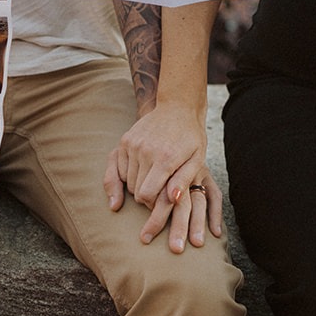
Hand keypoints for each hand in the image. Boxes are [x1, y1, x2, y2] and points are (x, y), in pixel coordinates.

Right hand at [103, 104, 221, 251]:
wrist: (178, 107)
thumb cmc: (191, 137)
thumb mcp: (196, 160)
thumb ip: (184, 180)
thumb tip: (172, 200)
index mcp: (166, 158)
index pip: (148, 196)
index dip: (154, 207)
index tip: (161, 207)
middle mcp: (146, 151)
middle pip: (136, 191)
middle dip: (147, 200)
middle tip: (159, 196)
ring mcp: (133, 144)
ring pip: (127, 182)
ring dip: (137, 187)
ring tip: (153, 182)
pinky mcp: (125, 140)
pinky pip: (119, 169)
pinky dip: (128, 176)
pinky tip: (141, 173)